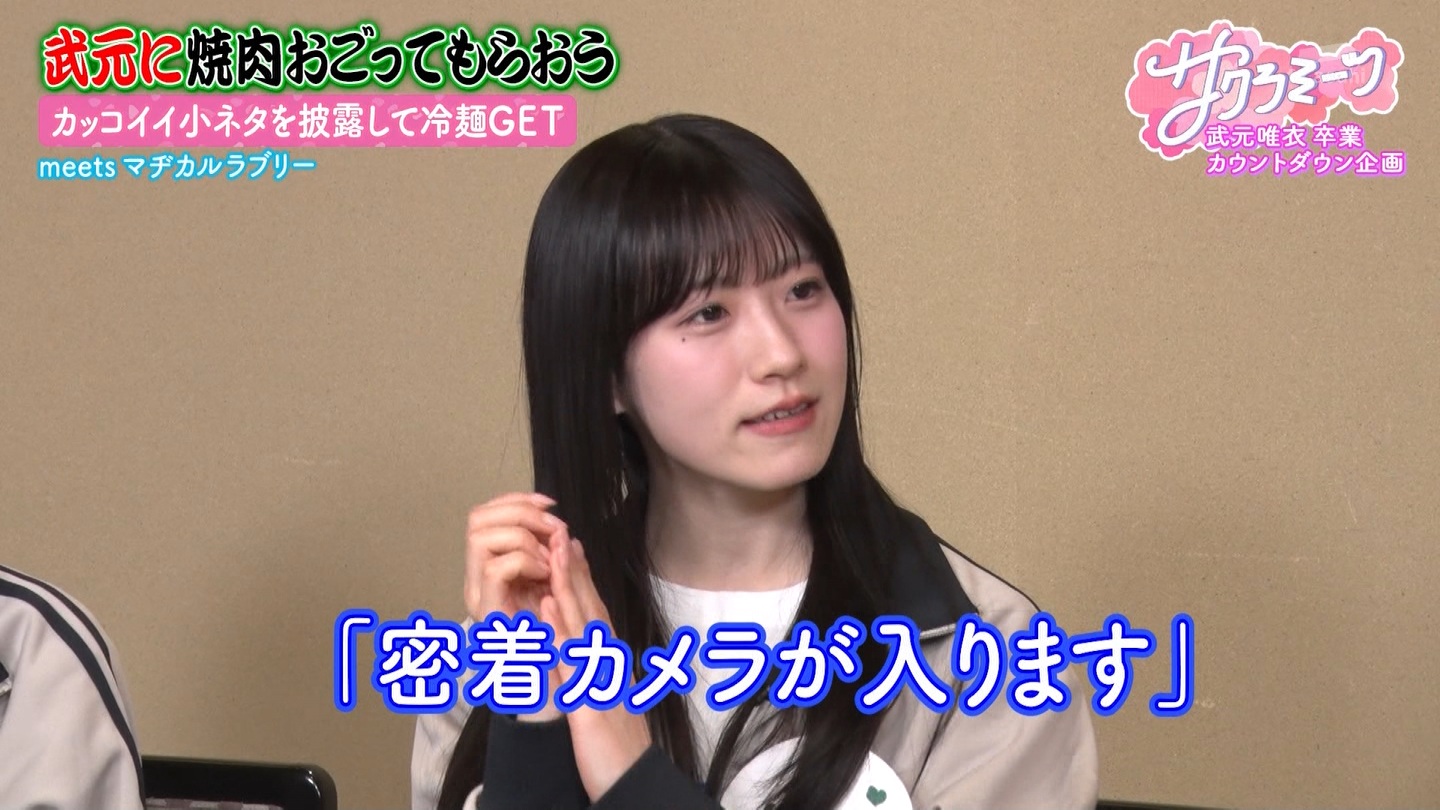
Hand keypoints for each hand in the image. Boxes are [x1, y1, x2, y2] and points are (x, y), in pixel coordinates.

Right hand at [465, 491, 566, 721]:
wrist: (553, 695)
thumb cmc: (558, 652)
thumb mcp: (565, 601)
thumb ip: (561, 569)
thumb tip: (566, 536)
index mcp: (496, 575)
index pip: (489, 514)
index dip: (517, 500)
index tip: (550, 503)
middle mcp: (479, 583)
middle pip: (476, 518)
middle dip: (519, 511)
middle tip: (553, 527)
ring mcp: (480, 598)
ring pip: (479, 536)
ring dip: (521, 535)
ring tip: (549, 556)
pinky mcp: (487, 615)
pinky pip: (495, 569)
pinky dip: (523, 561)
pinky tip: (544, 575)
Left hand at [541, 536, 652, 800]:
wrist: (634, 784)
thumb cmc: (619, 750)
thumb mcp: (607, 704)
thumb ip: (598, 675)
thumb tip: (595, 654)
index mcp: (609, 664)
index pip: (594, 613)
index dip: (581, 578)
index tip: (571, 546)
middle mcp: (607, 665)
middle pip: (589, 608)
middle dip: (573, 569)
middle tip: (562, 530)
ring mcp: (599, 681)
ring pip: (581, 625)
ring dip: (567, 585)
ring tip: (555, 549)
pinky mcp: (588, 703)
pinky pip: (570, 662)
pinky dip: (558, 630)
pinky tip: (546, 606)